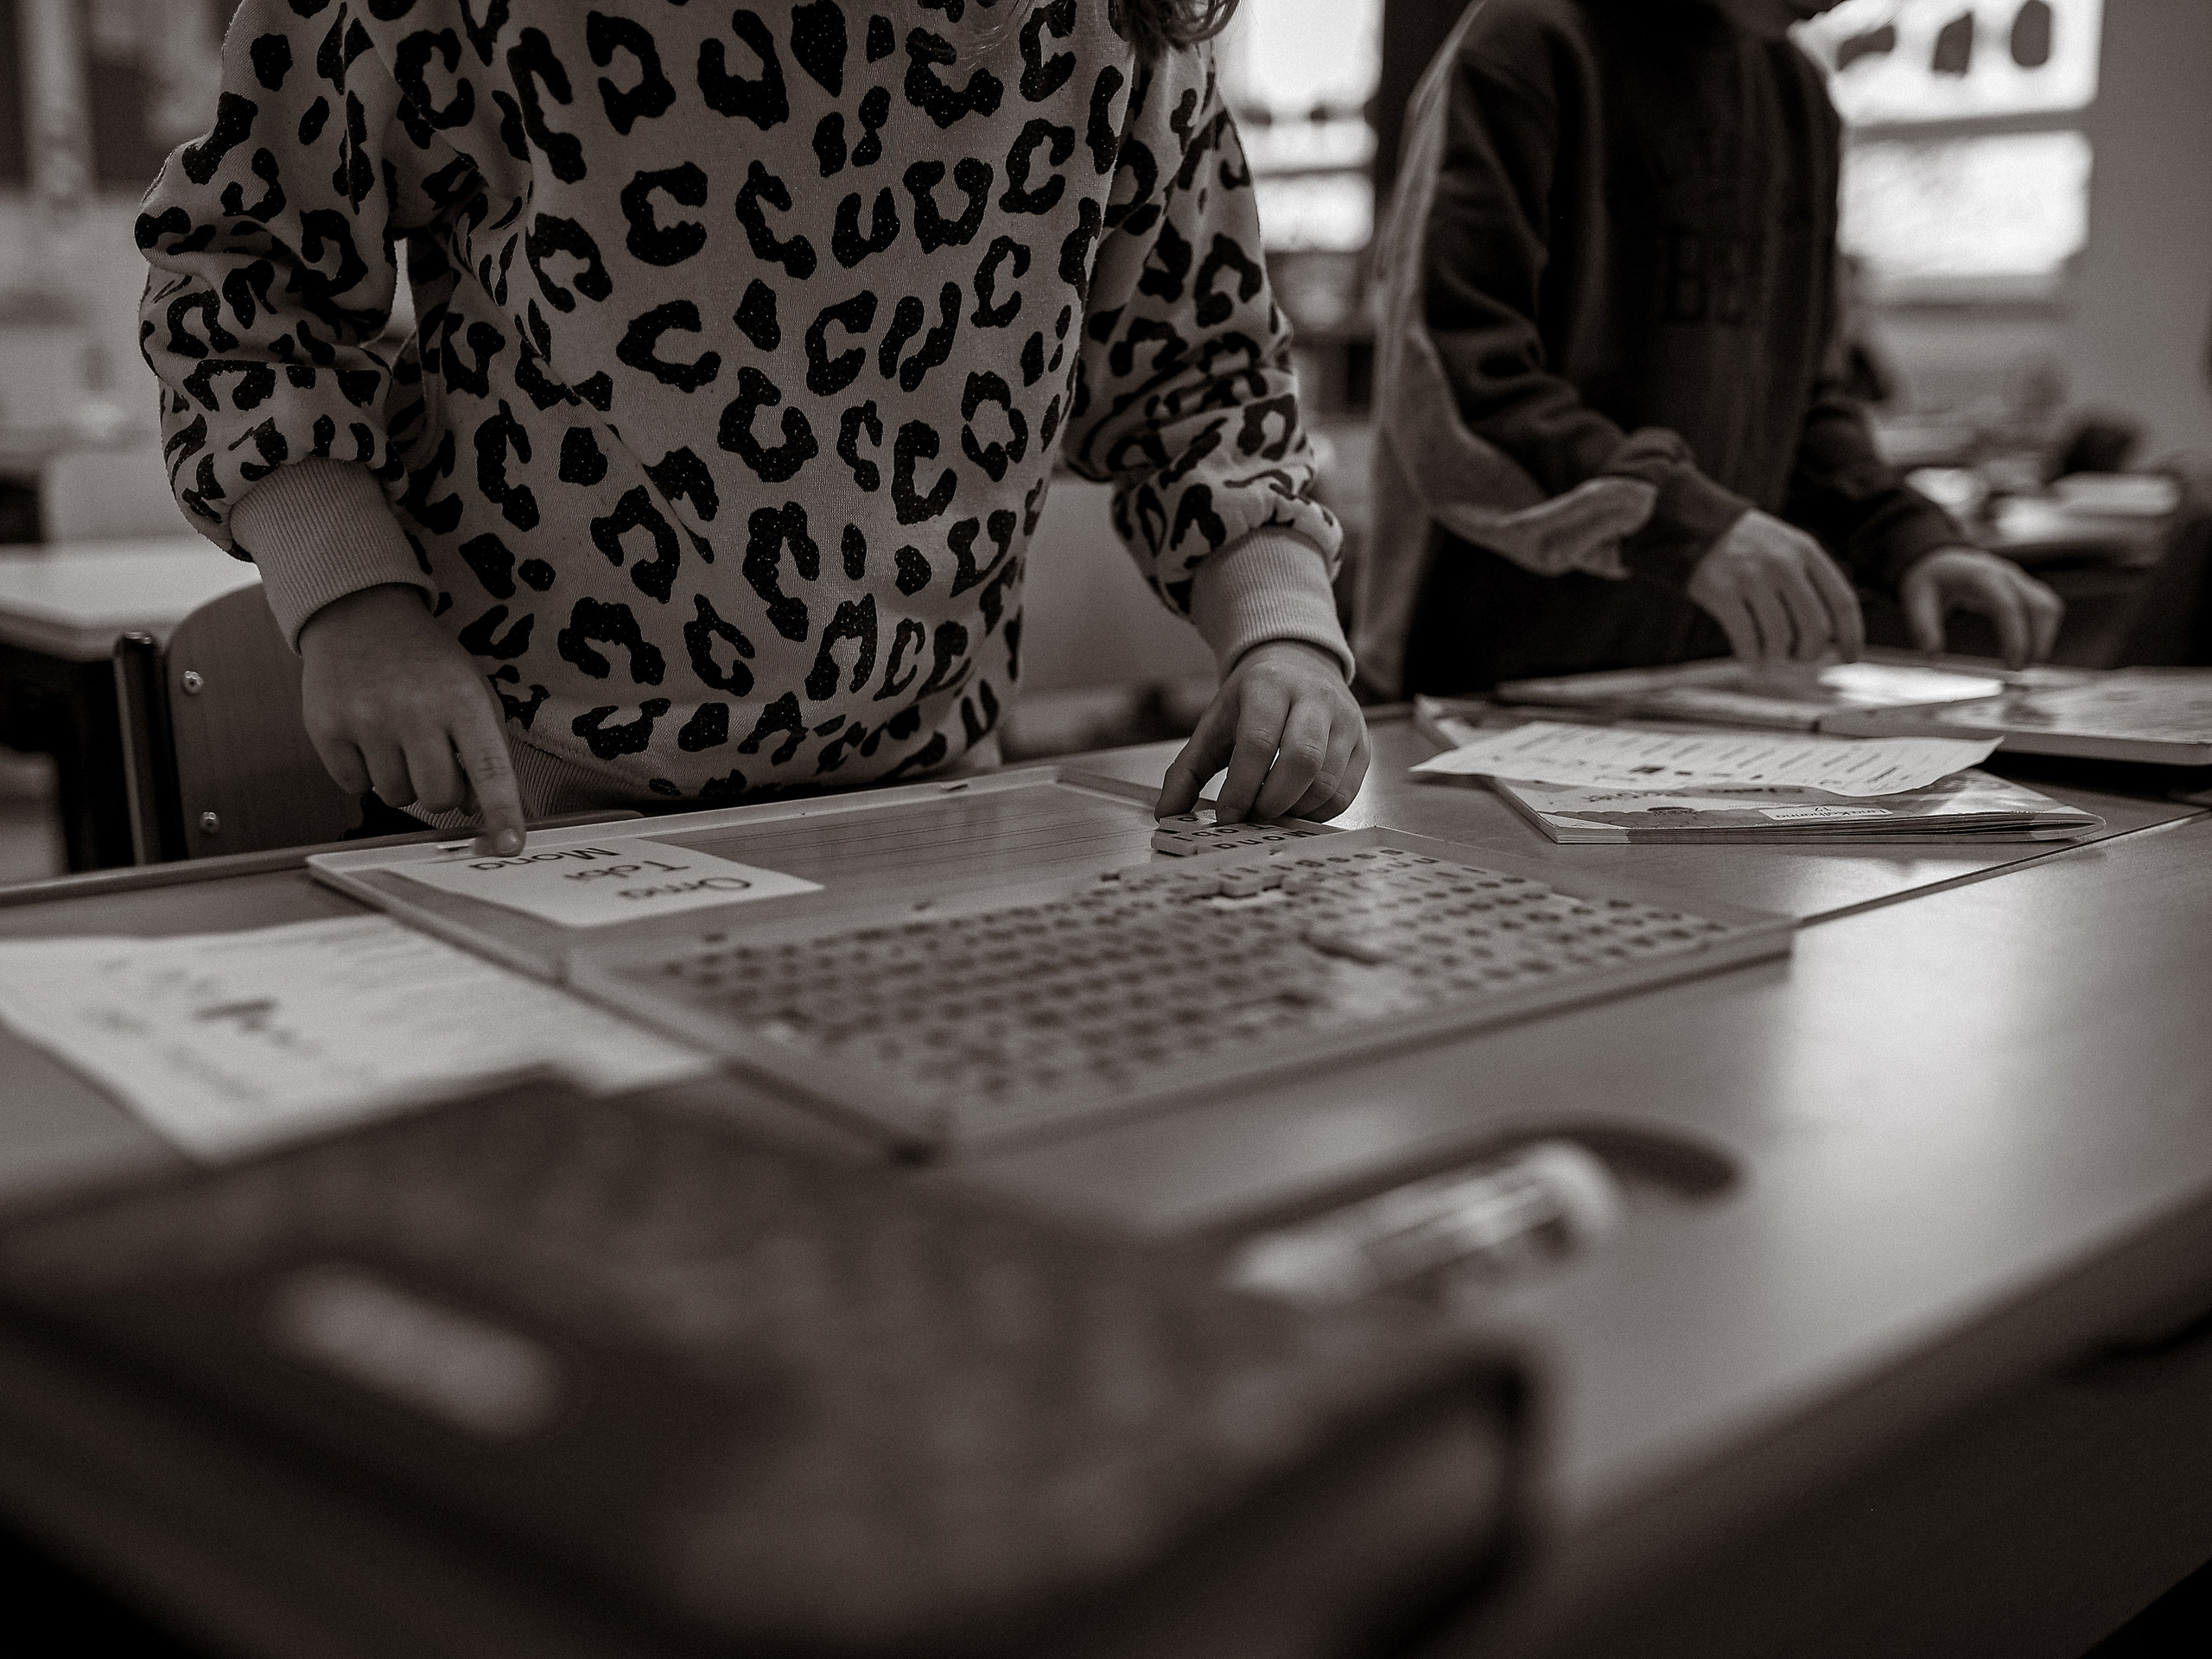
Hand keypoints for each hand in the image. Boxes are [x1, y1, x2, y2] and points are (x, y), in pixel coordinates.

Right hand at [298, 585, 526, 854]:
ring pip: (395, 797)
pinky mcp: (325, 727)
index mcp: (462, 700)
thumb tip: (481, 812)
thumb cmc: (426, 662)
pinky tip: (368, 736)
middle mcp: (414, 710)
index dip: (502, 812)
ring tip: (398, 739)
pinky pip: (355, 786)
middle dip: (441, 792)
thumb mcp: (473, 691)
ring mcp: (366, 719)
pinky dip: (364, 772)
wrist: (359, 614)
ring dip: (401, 781)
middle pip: (437, 797)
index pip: (490, 769)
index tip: (508, 845)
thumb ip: (485, 749)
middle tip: (433, 759)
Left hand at [1157, 641, 1370, 823]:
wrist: (1299, 665)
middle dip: (1272, 802)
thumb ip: (1186, 771)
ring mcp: (1346, 721)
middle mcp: (1315, 698)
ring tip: (1270, 813)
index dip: (1241, 787)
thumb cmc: (1253, 701)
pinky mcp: (1364, 745)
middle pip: (1301, 762)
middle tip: (1251, 817)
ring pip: (1327, 781)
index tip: (1227, 816)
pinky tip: (1295, 809)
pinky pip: (1346, 792)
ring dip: (1295, 811)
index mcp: (1270, 686)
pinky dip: (1318, 812)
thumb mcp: (1213, 725)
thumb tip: (1166, 814)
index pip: (1259, 743)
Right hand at [1687, 510, 1865, 663]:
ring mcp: (1751, 577)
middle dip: (1809, 653)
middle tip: (1797, 659)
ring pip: (1781, 638)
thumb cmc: (1749, 549)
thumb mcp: (1788, 549)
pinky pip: (1746, 639)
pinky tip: (1748, 657)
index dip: (1851, 635)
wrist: (1697, 527)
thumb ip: (1810, 583)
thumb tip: (1832, 640)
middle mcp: (1783, 563)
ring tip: (1768, 658)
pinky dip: (1751, 657)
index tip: (1850, 658)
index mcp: (1806, 551)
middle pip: (1815, 627)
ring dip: (1777, 658)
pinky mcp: (1722, 591)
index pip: (1842, 601)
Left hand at [1900, 546, 2063, 669]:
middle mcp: (2007, 575)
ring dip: (2045, 636)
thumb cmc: (1930, 579)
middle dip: (2038, 641)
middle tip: (2022, 671)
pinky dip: (2044, 629)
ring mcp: (2019, 580)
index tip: (2013, 665)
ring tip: (2027, 664)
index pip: (2007, 606)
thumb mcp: (1916, 598)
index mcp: (1980, 576)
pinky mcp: (2025, 588)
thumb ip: (1923, 626)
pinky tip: (2030, 650)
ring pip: (2048, 606)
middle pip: (2039, 605)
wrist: (1941, 559)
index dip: (2015, 636)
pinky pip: (2045, 607)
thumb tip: (1932, 655)